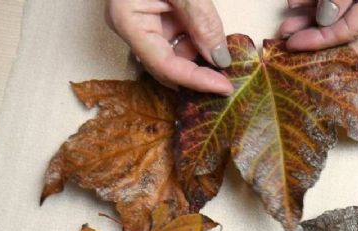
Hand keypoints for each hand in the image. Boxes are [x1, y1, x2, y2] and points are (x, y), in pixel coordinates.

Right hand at [106, 0, 233, 93]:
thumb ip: (201, 21)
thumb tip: (219, 58)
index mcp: (127, 20)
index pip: (164, 65)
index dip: (195, 81)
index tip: (225, 87)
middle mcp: (131, 27)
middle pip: (167, 66)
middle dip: (198, 73)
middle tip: (230, 79)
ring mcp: (142, 22)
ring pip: (175, 53)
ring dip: (201, 56)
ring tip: (226, 52)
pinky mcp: (155, 15)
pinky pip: (178, 37)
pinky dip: (198, 41)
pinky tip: (216, 41)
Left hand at [280, 0, 357, 55]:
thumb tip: (325, 20)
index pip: (351, 31)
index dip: (320, 39)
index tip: (293, 43)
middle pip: (353, 37)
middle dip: (318, 40)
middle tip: (287, 38)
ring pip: (349, 21)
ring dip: (316, 21)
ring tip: (289, 21)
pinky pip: (354, 7)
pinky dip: (326, 4)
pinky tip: (300, 1)